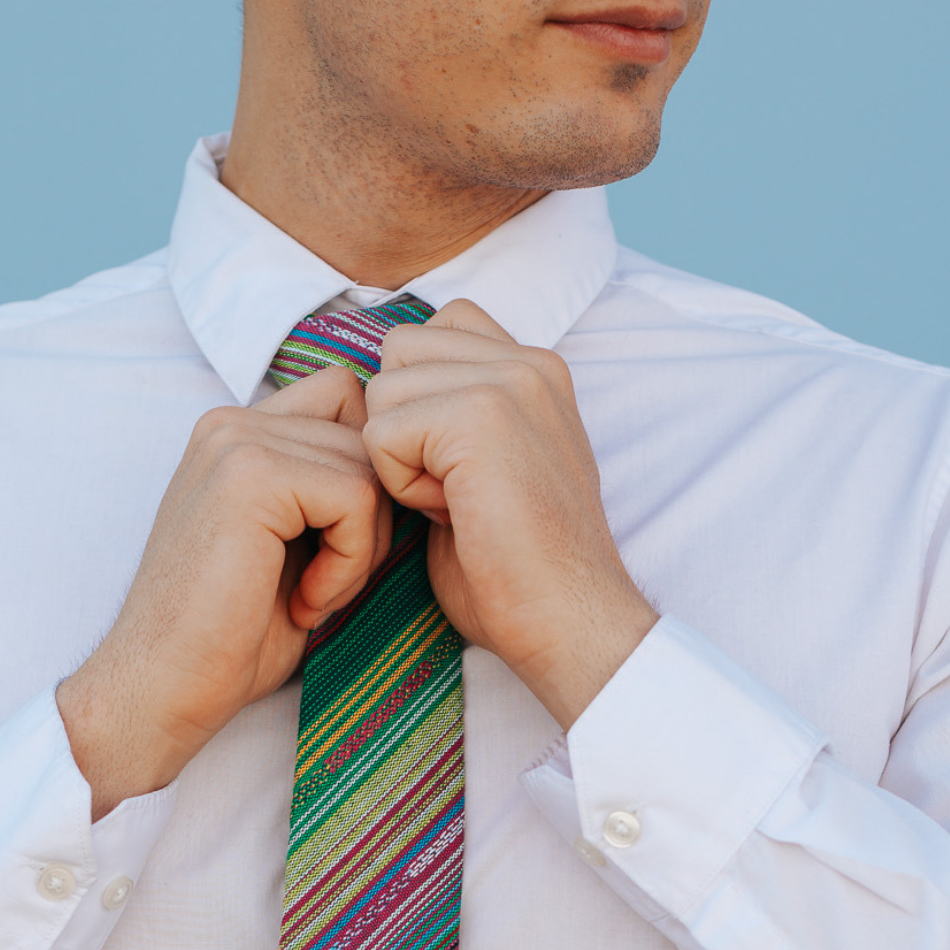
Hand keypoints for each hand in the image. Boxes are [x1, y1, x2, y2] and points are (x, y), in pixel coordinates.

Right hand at [57, 366, 390, 815]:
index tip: (338, 555)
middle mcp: (233, 422)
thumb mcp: (295, 549)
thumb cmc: (229, 638)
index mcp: (238, 433)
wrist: (161, 688)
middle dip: (370, 519)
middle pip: (366, 435)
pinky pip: (356, 498)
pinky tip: (304, 602)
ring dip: (361, 547)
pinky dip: (350, 562)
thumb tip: (414, 476)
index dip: (366, 480)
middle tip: (325, 586)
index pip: (349, 408)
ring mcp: (237, 441)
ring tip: (310, 596)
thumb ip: (332, 497)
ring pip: (368, 469)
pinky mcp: (251, 475)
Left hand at [362, 300, 655, 728]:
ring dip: (398, 457)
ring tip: (454, 502)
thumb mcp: (487, 470)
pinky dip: (400, 485)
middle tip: (451, 488)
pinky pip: (381, 433)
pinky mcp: (478, 414)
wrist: (568, 620)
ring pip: (383, 389)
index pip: (436, 329)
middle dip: (401, 421)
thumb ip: (451, 418)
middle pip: (398, 350)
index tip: (454, 467)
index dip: (418, 398)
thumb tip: (383, 399)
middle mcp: (529, 360)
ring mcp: (508, 380)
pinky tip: (450, 515)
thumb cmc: (520, 570)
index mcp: (535, 369)